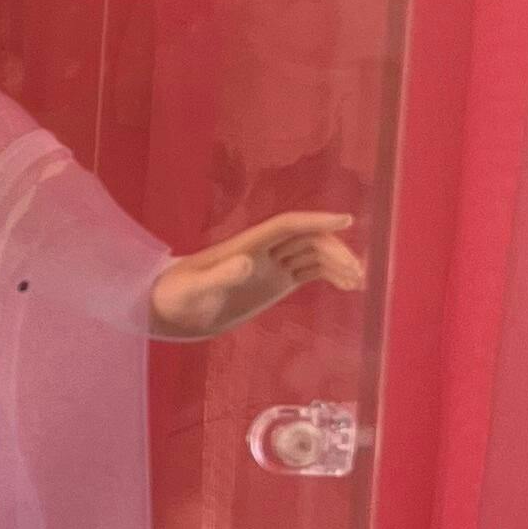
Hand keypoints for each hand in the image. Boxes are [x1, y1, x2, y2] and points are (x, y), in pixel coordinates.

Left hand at [148, 211, 363, 340]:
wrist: (168, 310)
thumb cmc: (174, 297)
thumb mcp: (194, 290)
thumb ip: (219, 276)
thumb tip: (249, 262)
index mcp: (247, 246)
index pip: (288, 225)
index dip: (317, 220)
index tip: (346, 219)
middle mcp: (263, 252)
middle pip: (308, 240)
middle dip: (335, 251)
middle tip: (357, 275)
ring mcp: (270, 267)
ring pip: (313, 255)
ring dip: (338, 262)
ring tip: (359, 282)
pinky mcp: (273, 284)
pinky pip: (309, 272)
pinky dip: (331, 275)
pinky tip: (348, 286)